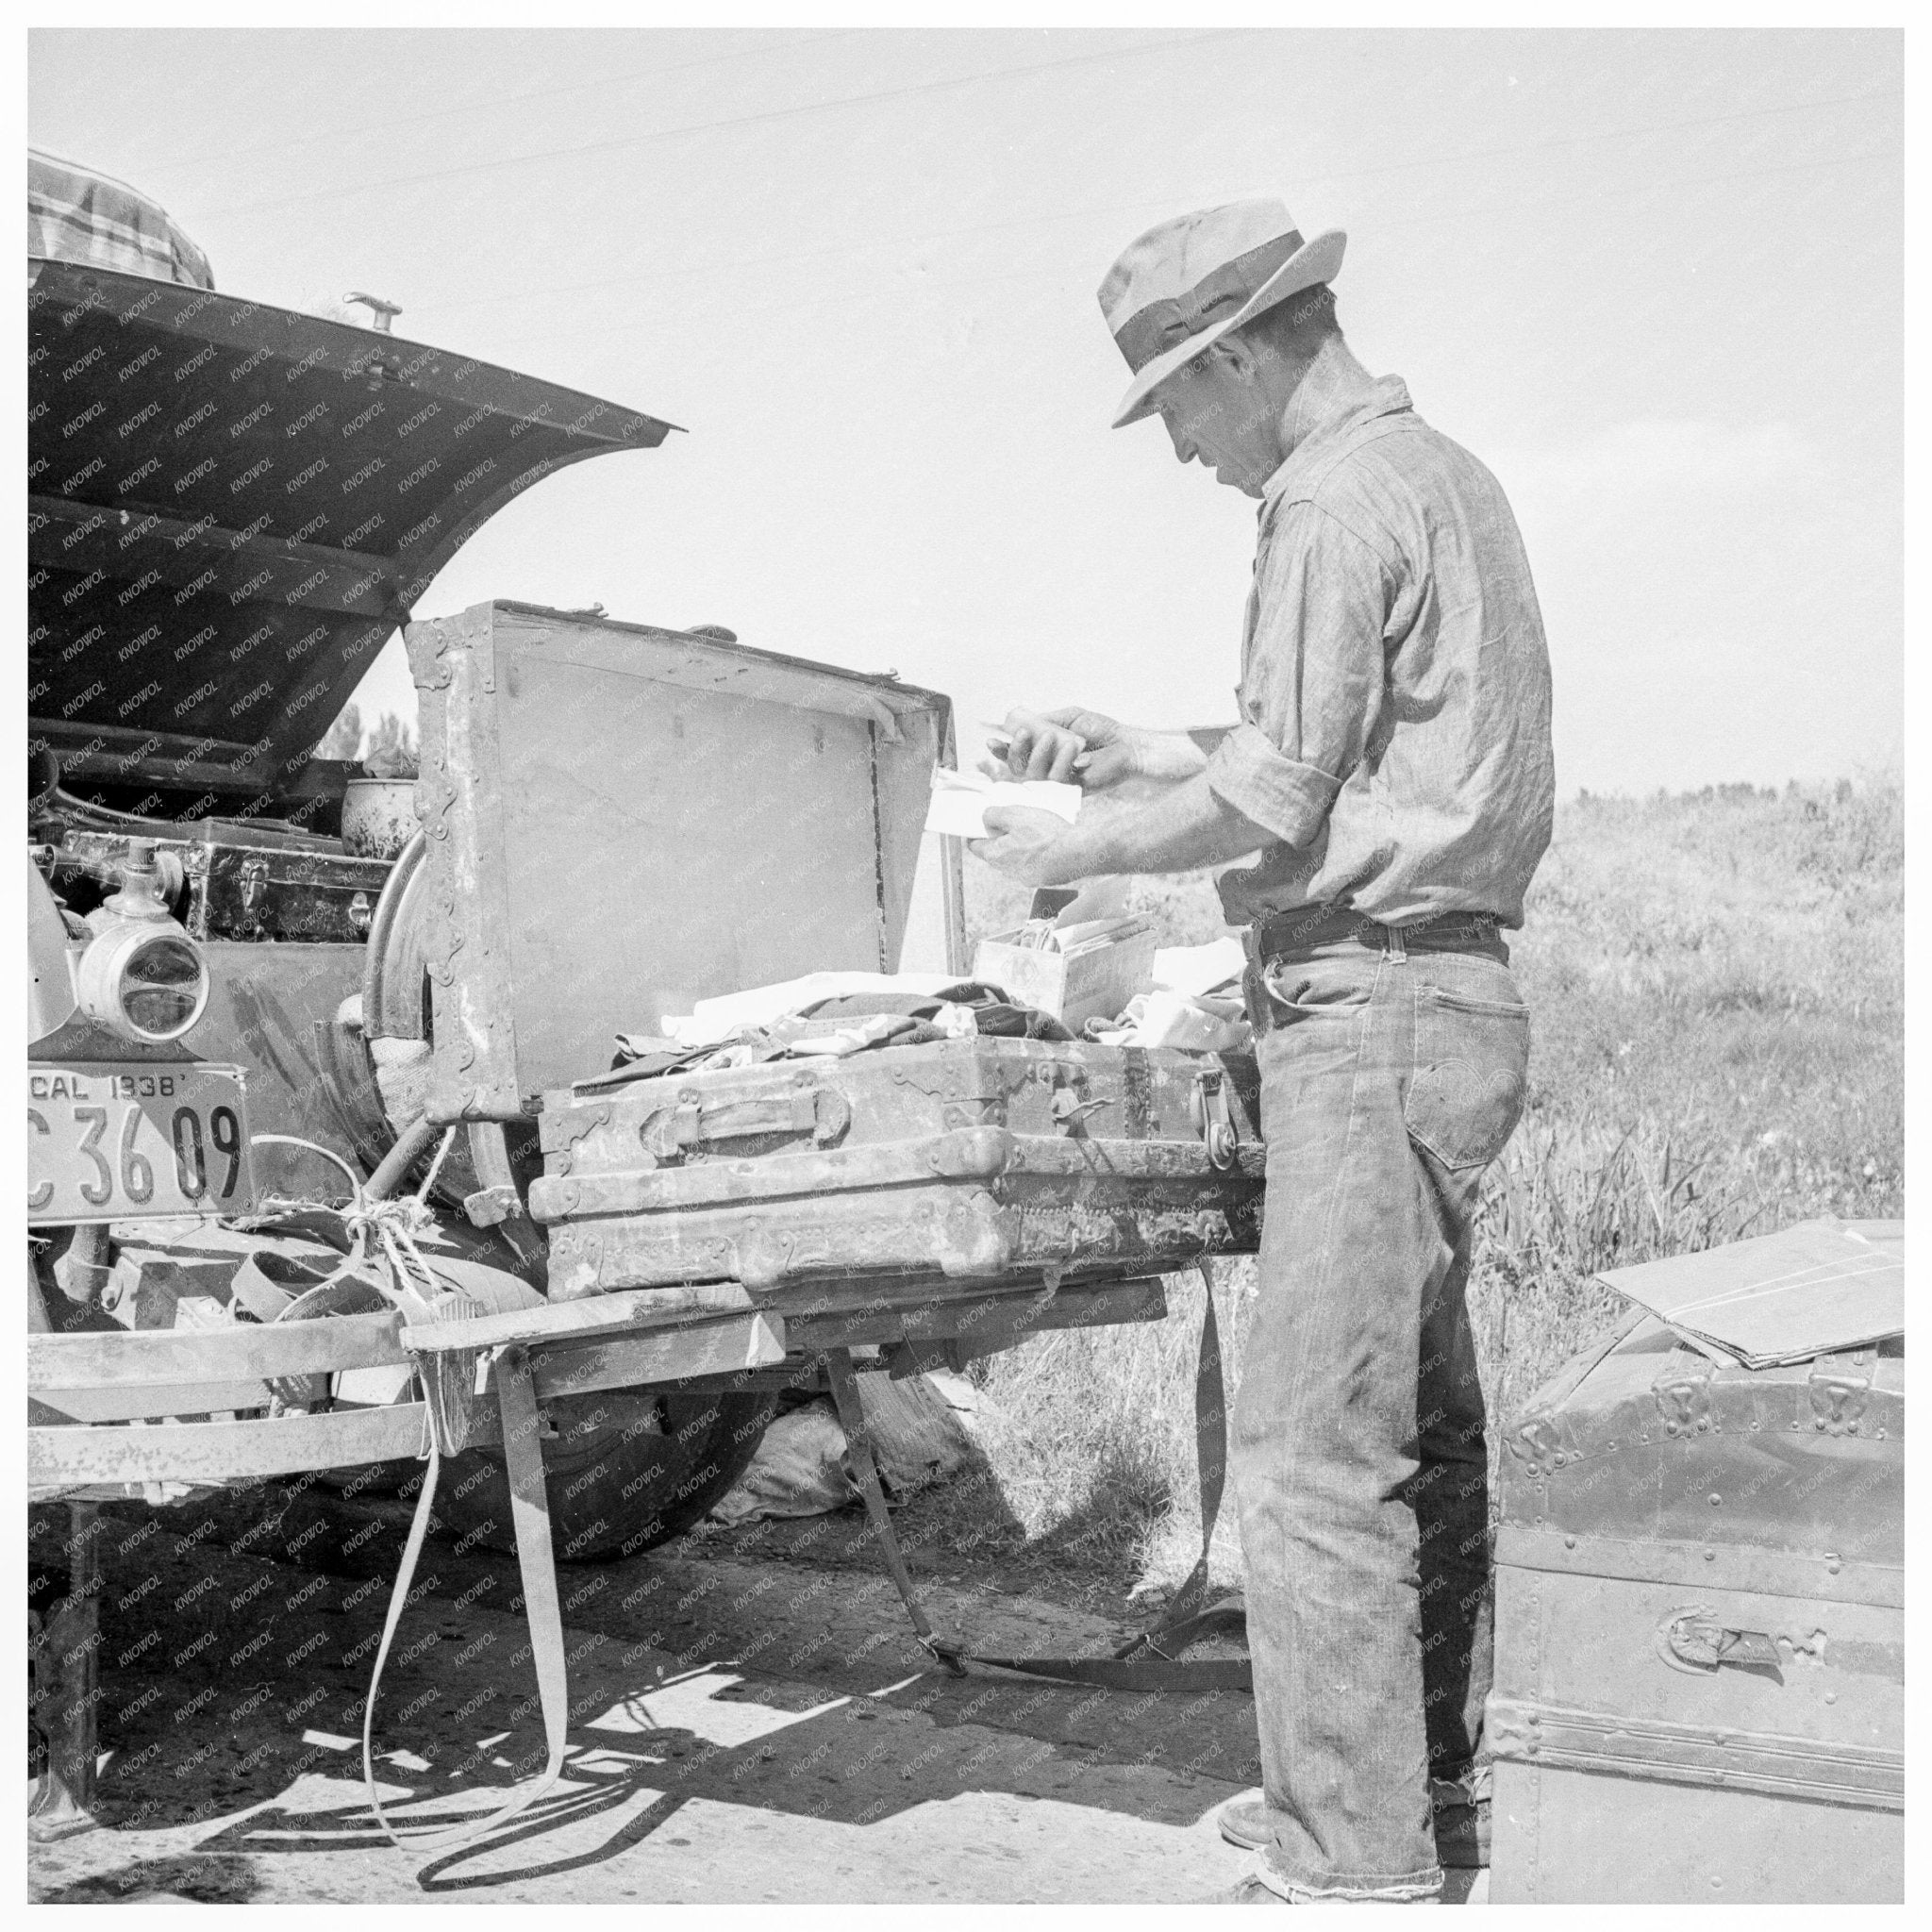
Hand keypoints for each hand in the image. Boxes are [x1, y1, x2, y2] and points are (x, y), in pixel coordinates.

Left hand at [970, 804, 1085, 884]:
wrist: (1079, 853)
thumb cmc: (1047, 834)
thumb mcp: (1015, 814)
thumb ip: (994, 815)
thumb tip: (985, 818)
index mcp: (997, 855)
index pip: (974, 846)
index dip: (975, 833)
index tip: (982, 824)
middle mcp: (1008, 871)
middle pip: (996, 852)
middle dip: (1002, 837)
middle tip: (1015, 822)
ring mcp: (1026, 878)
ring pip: (1015, 859)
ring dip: (1021, 846)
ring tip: (1036, 831)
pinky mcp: (1042, 879)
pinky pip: (1033, 865)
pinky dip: (1036, 854)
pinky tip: (1048, 843)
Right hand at [987, 708, 1138, 788]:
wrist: (1127, 744)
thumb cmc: (1102, 731)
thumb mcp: (1070, 717)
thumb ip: (1047, 719)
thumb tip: (1023, 721)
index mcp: (1045, 754)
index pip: (1017, 756)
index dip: (1002, 751)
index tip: (991, 741)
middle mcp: (1048, 769)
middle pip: (1018, 769)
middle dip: (1015, 752)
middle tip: (1022, 735)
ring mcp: (1059, 782)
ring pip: (1034, 776)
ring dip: (1039, 754)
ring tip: (1052, 737)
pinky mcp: (1072, 790)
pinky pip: (1056, 780)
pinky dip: (1061, 761)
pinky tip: (1071, 748)